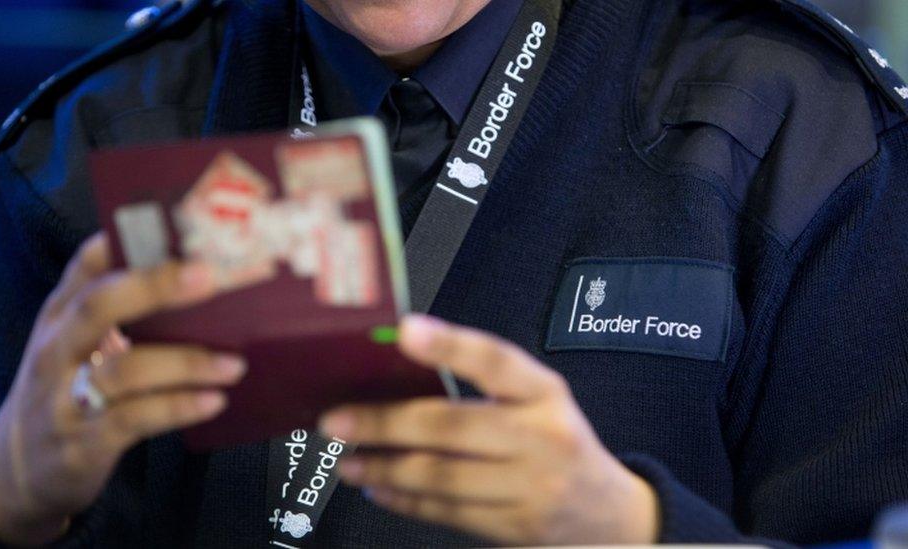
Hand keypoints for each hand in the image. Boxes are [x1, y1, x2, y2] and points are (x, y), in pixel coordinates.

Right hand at [0, 234, 245, 545]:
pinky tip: (214, 400)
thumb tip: (202, 277)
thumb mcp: (76, 343)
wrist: (16, 471)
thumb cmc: (67, 389)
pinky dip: (178, 407)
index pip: (87, 263)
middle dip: (155, 286)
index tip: (175, 223)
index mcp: (61, 315)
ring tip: (234, 363)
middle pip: (99, 305)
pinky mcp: (84, 442)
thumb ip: (121, 311)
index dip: (127, 240)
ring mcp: (66, 397)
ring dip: (186, 362)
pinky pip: (135, 419)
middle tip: (210, 276)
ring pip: (125, 369)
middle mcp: (58, 348)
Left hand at [320, 315, 659, 544]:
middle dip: (385, 422)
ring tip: (349, 459)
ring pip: (442, 476)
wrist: (609, 513)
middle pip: (453, 426)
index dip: (450, 344)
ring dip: (384, 467)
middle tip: (338, 419)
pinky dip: (405, 500)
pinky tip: (380, 486)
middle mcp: (542, 437)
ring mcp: (531, 487)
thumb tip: (398, 369)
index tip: (405, 331)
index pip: (496, 361)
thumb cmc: (557, 442)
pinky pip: (447, 513)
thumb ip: (483, 384)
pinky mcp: (516, 527)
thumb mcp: (537, 401)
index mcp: (544, 393)